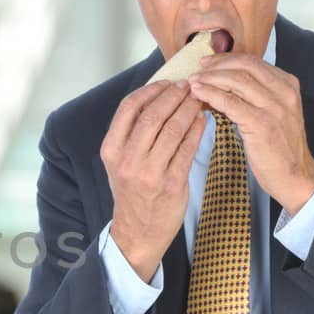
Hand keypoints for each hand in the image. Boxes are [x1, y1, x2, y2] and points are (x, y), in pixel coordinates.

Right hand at [100, 81, 206, 281]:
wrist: (138, 231)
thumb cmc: (132, 192)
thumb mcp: (120, 161)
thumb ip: (132, 133)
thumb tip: (157, 98)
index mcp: (111, 150)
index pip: (128, 108)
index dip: (150, 90)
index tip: (166, 83)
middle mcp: (128, 160)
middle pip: (152, 115)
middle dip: (173, 96)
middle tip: (188, 86)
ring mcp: (150, 173)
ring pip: (172, 129)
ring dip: (188, 110)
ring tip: (198, 100)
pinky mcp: (171, 184)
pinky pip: (187, 149)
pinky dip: (196, 130)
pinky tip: (202, 121)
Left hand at [189, 53, 313, 213]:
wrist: (294, 176)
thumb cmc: (280, 146)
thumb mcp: (274, 112)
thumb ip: (257, 94)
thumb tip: (224, 80)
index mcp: (288, 84)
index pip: (253, 61)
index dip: (226, 58)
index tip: (208, 62)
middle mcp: (284, 92)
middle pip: (244, 66)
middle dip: (217, 65)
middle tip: (198, 70)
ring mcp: (274, 107)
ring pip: (236, 81)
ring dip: (210, 79)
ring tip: (193, 82)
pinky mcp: (262, 124)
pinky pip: (231, 103)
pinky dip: (211, 95)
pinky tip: (199, 94)